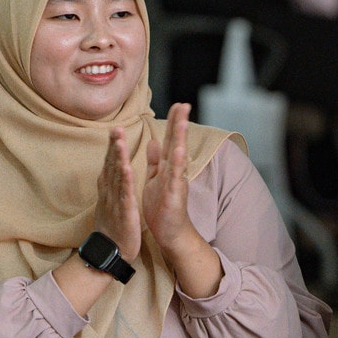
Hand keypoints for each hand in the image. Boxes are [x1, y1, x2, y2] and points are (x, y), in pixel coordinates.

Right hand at [94, 127, 141, 261]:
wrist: (109, 251)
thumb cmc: (112, 225)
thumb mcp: (112, 199)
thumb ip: (113, 182)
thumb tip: (113, 167)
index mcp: (109, 188)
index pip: (110, 163)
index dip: (113, 146)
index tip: (115, 128)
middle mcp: (110, 192)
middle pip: (111, 165)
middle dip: (114, 146)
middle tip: (115, 127)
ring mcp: (116, 201)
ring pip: (117, 176)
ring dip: (118, 158)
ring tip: (119, 141)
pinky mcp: (124, 212)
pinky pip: (125, 195)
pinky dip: (125, 182)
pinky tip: (127, 169)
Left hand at [142, 103, 194, 252]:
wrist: (169, 233)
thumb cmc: (162, 207)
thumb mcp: (156, 179)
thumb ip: (155, 161)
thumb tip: (153, 142)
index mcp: (167, 167)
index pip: (170, 140)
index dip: (173, 123)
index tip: (177, 104)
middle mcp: (174, 171)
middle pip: (177, 142)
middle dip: (180, 123)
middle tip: (184, 104)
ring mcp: (176, 182)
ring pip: (179, 156)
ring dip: (181, 138)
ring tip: (183, 121)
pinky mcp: (175, 194)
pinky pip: (176, 177)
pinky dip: (177, 163)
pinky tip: (178, 151)